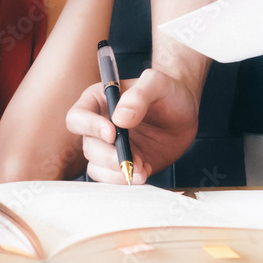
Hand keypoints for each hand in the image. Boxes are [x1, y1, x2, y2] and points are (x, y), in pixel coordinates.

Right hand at [66, 68, 198, 183]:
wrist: (184, 112)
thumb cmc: (167, 91)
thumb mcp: (157, 83)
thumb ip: (139, 95)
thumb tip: (120, 117)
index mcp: (98, 101)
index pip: (77, 117)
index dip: (90, 127)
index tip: (112, 133)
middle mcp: (98, 125)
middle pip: (88, 146)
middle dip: (108, 156)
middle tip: (131, 158)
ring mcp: (109, 147)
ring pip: (96, 166)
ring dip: (116, 172)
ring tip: (141, 167)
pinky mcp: (122, 163)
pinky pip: (112, 178)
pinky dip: (125, 179)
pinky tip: (143, 172)